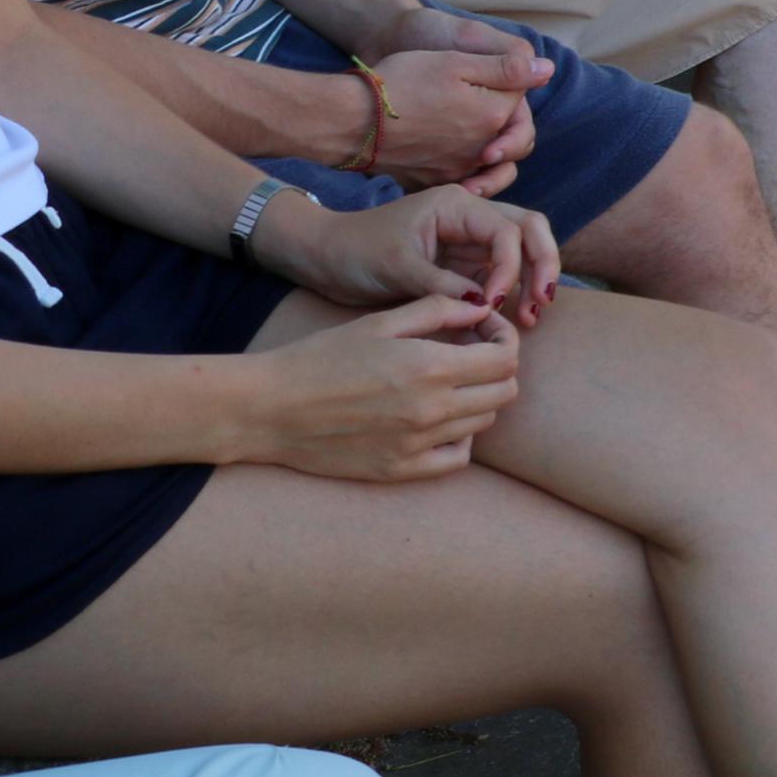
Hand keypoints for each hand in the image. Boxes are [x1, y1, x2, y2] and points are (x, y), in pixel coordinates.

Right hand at [223, 295, 522, 481]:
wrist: (269, 409)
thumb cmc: (321, 357)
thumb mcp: (380, 321)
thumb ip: (438, 310)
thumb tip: (481, 306)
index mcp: (431, 367)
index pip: (507, 357)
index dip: (504, 337)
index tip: (483, 329)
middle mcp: (432, 410)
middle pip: (504, 392)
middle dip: (497, 367)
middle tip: (470, 353)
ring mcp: (417, 445)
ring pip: (484, 423)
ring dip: (478, 399)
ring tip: (448, 382)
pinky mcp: (398, 471)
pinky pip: (456, 459)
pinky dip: (459, 438)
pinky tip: (437, 419)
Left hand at [258, 181, 557, 329]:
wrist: (324, 258)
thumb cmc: (355, 252)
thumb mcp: (397, 267)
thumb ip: (443, 284)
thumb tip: (486, 306)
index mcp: (456, 206)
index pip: (507, 231)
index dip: (510, 267)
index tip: (494, 303)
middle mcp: (471, 217)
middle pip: (529, 230)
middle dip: (542, 265)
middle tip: (541, 304)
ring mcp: (469, 240)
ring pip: (521, 252)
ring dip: (531, 282)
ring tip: (529, 318)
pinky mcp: (463, 263)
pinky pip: (499, 275)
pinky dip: (510, 295)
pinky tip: (509, 320)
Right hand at [358, 44, 546, 189]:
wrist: (348, 121)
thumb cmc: (400, 83)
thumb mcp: (456, 62)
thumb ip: (507, 68)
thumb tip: (548, 70)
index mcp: (494, 117)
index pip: (519, 104)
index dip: (506, 87)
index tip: (483, 78)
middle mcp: (481, 152)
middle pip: (512, 141)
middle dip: (507, 126)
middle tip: (484, 110)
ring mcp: (455, 171)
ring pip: (490, 166)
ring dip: (489, 153)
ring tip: (472, 137)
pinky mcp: (431, 182)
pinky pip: (460, 181)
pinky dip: (463, 171)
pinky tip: (446, 154)